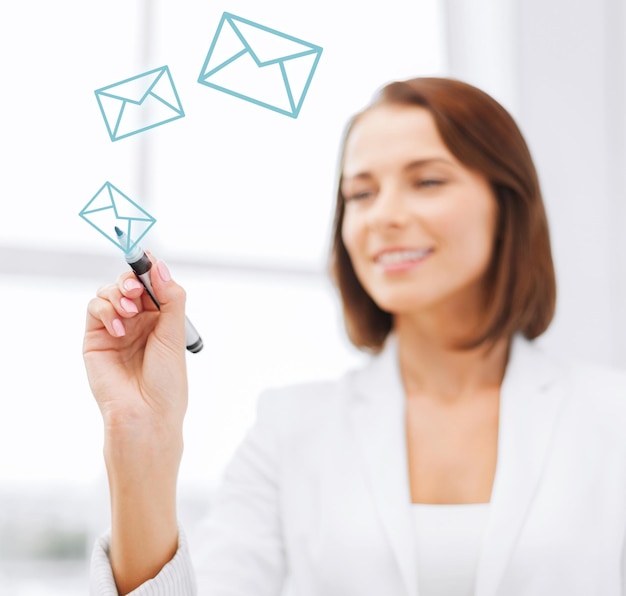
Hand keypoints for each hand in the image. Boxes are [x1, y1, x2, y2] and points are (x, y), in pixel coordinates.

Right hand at [83, 257, 187, 436]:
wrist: (146, 414)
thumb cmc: (167, 382)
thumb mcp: (174, 334)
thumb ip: (170, 298)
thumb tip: (160, 266)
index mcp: (162, 319)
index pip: (153, 284)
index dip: (149, 269)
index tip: (147, 256)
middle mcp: (139, 321)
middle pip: (129, 283)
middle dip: (132, 279)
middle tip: (135, 288)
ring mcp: (116, 328)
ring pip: (109, 292)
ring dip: (118, 294)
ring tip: (129, 312)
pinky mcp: (96, 338)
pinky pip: (95, 309)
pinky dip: (106, 311)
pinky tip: (120, 328)